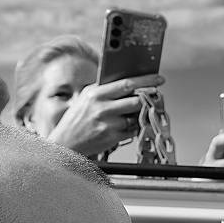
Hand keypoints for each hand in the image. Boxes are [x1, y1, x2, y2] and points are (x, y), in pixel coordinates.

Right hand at [44, 73, 164, 157]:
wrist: (65, 143)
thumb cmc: (77, 119)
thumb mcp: (86, 97)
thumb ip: (105, 89)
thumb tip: (131, 81)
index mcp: (95, 93)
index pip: (127, 83)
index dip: (146, 80)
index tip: (158, 79)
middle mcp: (101, 108)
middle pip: (136, 101)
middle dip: (147, 99)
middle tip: (153, 97)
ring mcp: (107, 124)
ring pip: (136, 116)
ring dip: (139, 115)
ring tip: (132, 114)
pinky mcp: (112, 138)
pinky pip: (132, 130)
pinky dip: (133, 127)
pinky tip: (124, 126)